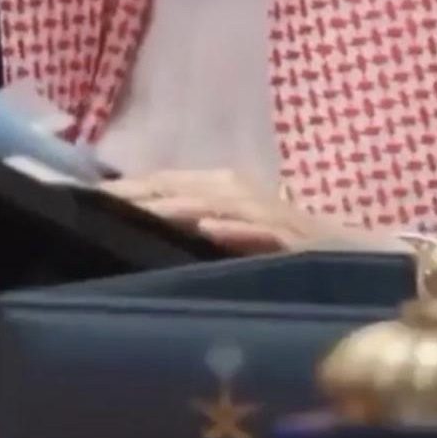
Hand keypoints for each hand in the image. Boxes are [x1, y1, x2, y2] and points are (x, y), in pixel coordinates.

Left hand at [103, 168, 353, 253]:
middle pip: (182, 188)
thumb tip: (139, 225)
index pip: (166, 183)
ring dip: (178, 206)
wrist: (349, 254)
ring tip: (143, 210)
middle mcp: (238, 190)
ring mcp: (265, 211)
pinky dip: (235, 229)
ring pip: (214, 204)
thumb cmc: (282, 243)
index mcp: (220, 187)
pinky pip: (260, 231)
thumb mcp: (231, 229)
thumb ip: (192, 223)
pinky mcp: (291, 236)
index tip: (87, 197)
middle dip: (142, 194)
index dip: (129, 189)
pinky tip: (210, 230)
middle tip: (101, 202)